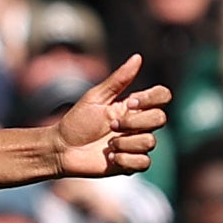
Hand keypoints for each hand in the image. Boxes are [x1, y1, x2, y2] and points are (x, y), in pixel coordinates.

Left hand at [47, 57, 169, 179]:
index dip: (152, 98)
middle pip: (161, 119)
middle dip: (134, 123)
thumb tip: (138, 57)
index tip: (130, 102)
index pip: (162, 96)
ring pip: (150, 142)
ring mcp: (136, 145)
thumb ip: (119, 80)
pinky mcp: (131, 164)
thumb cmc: (76, 121)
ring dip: (125, 143)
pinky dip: (126, 159)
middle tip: (111, 126)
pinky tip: (111, 158)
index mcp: (133, 107)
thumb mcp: (95, 97)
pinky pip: (144, 162)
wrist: (61, 149)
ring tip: (108, 145)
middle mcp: (139, 125)